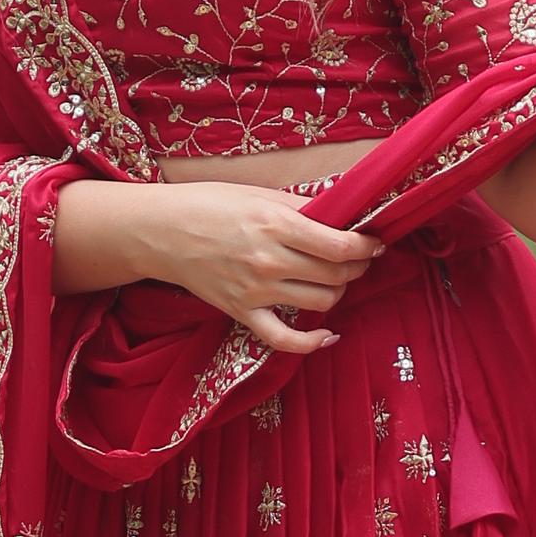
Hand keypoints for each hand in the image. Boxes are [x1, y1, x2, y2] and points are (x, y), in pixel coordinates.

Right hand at [145, 183, 383, 356]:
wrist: (161, 232)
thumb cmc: (209, 205)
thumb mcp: (259, 194)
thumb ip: (302, 207)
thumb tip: (342, 213)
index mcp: (275, 224)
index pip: (340, 245)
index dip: (366, 246)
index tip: (374, 243)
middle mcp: (269, 261)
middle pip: (336, 274)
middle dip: (358, 267)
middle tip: (360, 258)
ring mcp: (256, 291)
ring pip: (321, 302)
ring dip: (339, 292)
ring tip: (337, 279)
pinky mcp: (242, 312)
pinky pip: (284, 339)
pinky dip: (312, 343)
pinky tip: (328, 335)